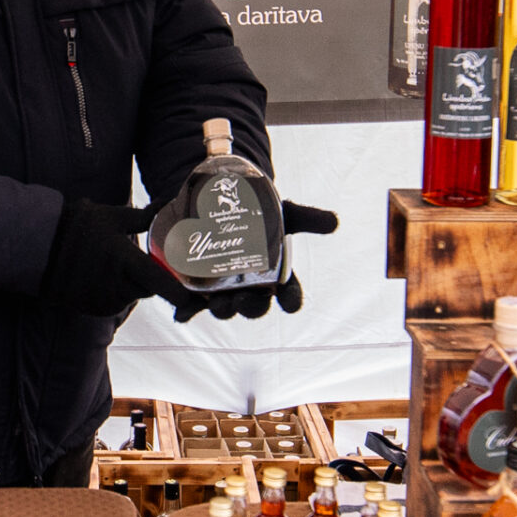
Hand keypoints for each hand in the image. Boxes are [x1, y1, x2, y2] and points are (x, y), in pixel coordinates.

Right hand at [39, 199, 196, 316]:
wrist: (38, 249)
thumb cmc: (76, 227)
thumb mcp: (112, 216)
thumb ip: (144, 217)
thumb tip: (169, 202)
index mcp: (125, 262)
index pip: (161, 285)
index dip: (181, 293)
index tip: (194, 296)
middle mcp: (117, 286)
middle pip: (149, 287)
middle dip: (151, 276)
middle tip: (144, 259)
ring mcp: (105, 300)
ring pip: (132, 294)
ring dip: (131, 283)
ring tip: (115, 262)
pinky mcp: (94, 308)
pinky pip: (115, 301)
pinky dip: (115, 290)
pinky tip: (102, 273)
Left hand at [168, 198, 337, 322]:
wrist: (221, 201)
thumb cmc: (259, 212)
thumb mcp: (284, 212)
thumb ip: (308, 217)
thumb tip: (334, 221)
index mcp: (276, 277)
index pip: (288, 295)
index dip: (290, 301)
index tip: (291, 304)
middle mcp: (252, 288)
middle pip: (254, 306)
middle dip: (251, 306)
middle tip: (245, 299)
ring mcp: (224, 290)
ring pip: (224, 308)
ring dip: (222, 309)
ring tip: (219, 305)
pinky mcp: (198, 287)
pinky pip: (192, 305)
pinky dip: (187, 311)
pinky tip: (182, 315)